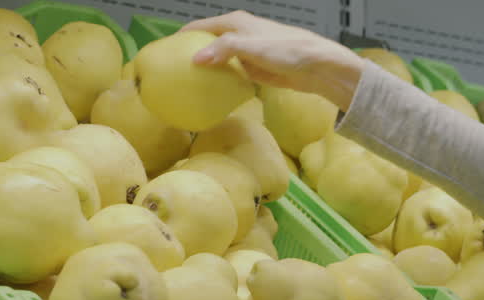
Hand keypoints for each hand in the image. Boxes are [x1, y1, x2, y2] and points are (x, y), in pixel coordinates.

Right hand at [182, 11, 363, 108]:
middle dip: (191, 55)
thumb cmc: (289, 50)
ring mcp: (247, 53)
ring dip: (208, 70)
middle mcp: (239, 35)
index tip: (164, 52)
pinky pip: (233, 74)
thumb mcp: (251, 47)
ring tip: (187, 84)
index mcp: (235, 23)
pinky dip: (223, 81)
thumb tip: (196, 59)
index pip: (200, 27)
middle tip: (172, 72)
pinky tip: (213, 93)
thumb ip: (224, 50)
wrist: (319, 67)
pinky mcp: (256, 70)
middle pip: (208, 43)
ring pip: (220, 60)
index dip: (182, 37)